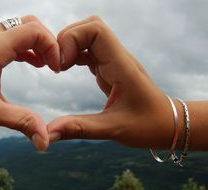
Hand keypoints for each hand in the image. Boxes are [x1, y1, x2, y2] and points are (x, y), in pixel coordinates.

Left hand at [0, 15, 59, 149]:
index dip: (52, 47)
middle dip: (48, 42)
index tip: (56, 69)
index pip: (35, 31)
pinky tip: (33, 63)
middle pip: (31, 24)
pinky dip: (27, 47)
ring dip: (38, 43)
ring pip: (22, 28)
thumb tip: (45, 140)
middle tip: (54, 65)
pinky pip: (12, 37)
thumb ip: (22, 122)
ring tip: (46, 65)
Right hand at [48, 16, 180, 148]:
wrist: (168, 124)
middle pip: (89, 27)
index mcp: (121, 66)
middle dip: (66, 40)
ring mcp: (114, 61)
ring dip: (69, 46)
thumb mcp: (113, 129)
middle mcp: (118, 58)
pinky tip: (66, 69)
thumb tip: (49, 133)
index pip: (96, 30)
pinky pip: (89, 51)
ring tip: (58, 68)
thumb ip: (79, 129)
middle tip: (55, 65)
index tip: (60, 66)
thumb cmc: (148, 126)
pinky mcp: (110, 68)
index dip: (72, 39)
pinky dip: (74, 55)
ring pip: (88, 36)